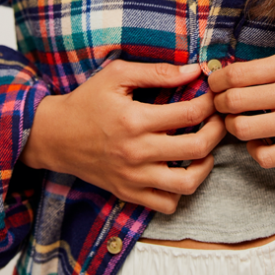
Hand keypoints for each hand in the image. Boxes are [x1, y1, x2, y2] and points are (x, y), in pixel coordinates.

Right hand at [21, 60, 225, 213]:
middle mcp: (137, 152)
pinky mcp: (128, 193)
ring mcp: (133, 177)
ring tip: (206, 149)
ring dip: (206, 166)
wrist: (54, 136)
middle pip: (197, 148)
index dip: (210, 102)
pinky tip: (181, 169)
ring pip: (186, 184)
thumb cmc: (87, 101)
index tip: (213, 95)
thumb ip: (157, 72)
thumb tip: (194, 71)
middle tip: (219, 119)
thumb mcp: (117, 75)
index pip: (191, 112)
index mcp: (135, 120)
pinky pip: (166, 204)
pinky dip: (181, 191)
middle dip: (218, 131)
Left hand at [209, 49, 274, 168]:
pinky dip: (253, 150)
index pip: (236, 73)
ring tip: (237, 122)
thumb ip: (269, 66)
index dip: (216, 81)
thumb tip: (228, 73)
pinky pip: (264, 156)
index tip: (215, 85)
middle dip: (219, 104)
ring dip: (232, 126)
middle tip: (222, 105)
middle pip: (234, 101)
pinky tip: (258, 142)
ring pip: (243, 129)